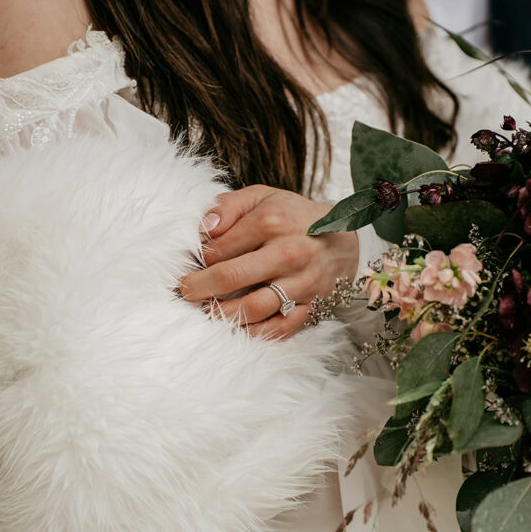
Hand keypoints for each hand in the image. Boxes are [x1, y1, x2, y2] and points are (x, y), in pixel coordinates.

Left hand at [178, 185, 359, 338]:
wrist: (346, 240)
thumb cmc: (296, 218)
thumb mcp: (264, 197)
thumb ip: (230, 206)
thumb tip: (203, 227)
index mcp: (271, 221)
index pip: (219, 247)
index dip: (198, 258)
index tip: (191, 263)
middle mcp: (288, 252)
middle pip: (230, 277)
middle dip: (198, 288)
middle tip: (184, 292)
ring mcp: (301, 283)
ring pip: (252, 308)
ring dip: (221, 314)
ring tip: (206, 311)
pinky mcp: (312, 307)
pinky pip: (280, 329)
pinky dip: (254, 334)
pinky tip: (237, 328)